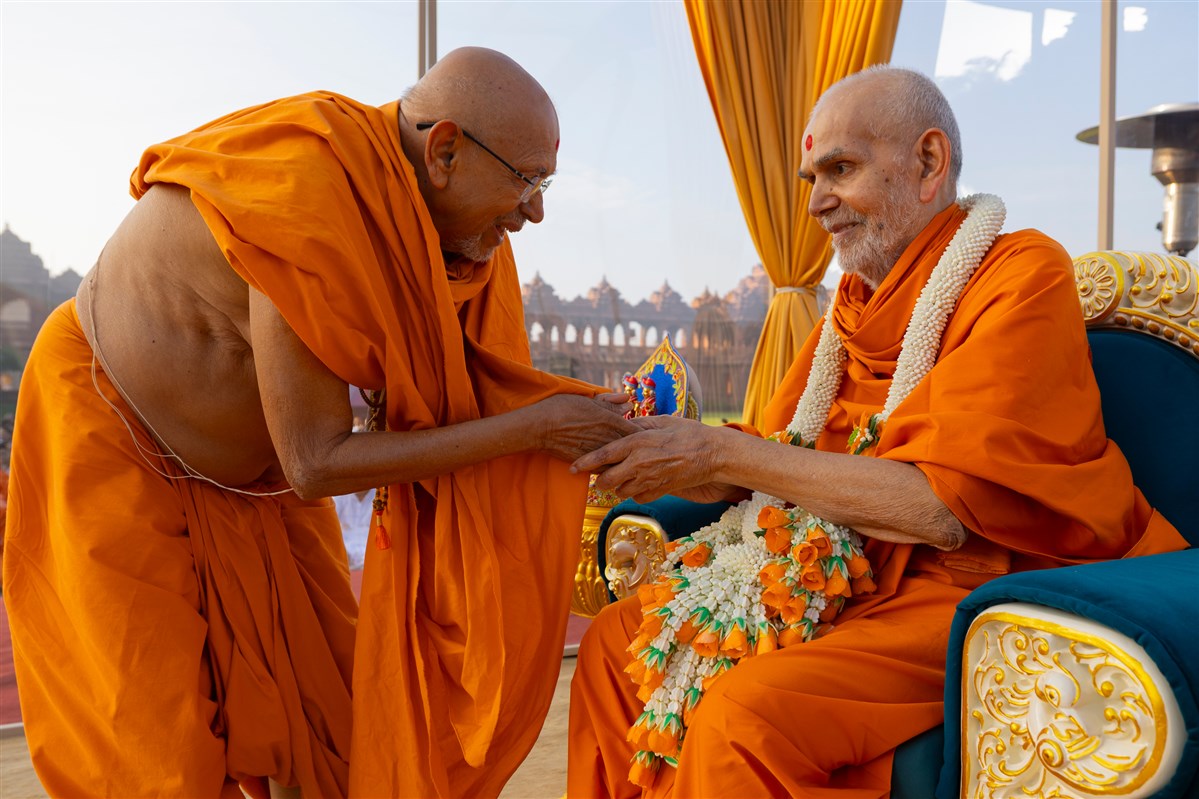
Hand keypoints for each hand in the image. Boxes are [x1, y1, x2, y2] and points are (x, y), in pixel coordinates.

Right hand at [532, 393, 638, 461]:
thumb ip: (610, 402)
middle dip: (638, 448)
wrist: (540, 427)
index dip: (644, 434)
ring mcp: (598, 452)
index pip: (637, 431)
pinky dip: (611, 468)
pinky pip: (606, 469)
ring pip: (620, 460)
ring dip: (626, 459)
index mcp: (610, 420)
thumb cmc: (562, 408)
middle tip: (644, 449)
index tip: (648, 435)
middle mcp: (607, 438)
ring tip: (630, 460)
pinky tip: (612, 466)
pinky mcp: (587, 463)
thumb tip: (628, 402)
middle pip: (632, 448)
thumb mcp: (587, 400)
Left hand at [570, 416, 741, 502]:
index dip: (584, 463)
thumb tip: (624, 426)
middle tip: (603, 473)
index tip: (572, 468)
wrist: (712, 454)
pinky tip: (642, 482)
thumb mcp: (662, 421)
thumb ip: (639, 425)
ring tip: (625, 476)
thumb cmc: (689, 433)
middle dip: (601, 478)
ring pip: (621, 491)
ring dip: (619, 486)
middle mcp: (639, 463)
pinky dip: (636, 492)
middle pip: (607, 480)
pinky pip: (638, 497)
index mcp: (636, 442)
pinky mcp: (660, 491)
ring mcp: (649, 480)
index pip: (602, 455)